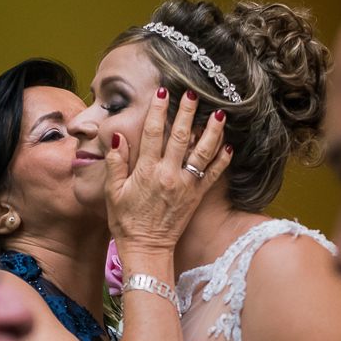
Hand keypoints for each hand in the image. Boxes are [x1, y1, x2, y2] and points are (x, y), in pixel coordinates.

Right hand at [104, 89, 232, 259]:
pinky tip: (228, 145)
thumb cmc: (126, 222)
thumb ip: (115, 163)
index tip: (163, 92)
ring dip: (212, 131)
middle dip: (187, 112)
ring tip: (219, 113)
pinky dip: (222, 160)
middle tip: (194, 92)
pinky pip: (213, 175)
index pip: (153, 133)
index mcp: (146, 171)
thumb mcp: (112, 192)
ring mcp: (186, 186)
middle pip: (181, 136)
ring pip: (202, 152)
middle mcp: (168, 175)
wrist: (146, 249)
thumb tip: (118, 137)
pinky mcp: (197, 197)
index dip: (158, 110)